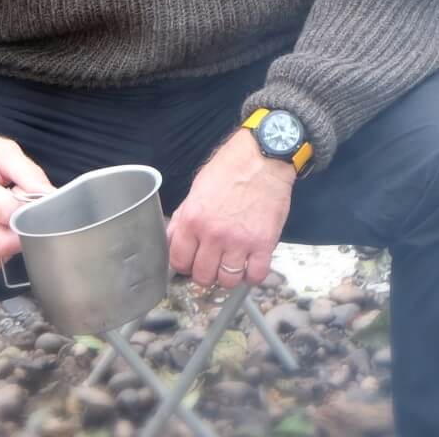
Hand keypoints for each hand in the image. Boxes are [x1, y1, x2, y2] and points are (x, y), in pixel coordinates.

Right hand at [0, 128, 52, 273]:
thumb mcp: (4, 150)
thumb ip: (30, 175)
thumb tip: (52, 198)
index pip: (10, 215)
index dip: (31, 209)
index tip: (37, 198)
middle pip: (2, 244)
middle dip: (23, 231)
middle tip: (25, 210)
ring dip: (9, 246)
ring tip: (10, 219)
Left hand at [167, 129, 294, 289]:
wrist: (263, 157)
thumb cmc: (231, 167)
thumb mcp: (199, 187)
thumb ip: (185, 216)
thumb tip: (174, 239)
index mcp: (194, 219)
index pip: (179, 260)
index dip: (184, 263)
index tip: (192, 260)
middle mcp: (214, 235)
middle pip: (203, 276)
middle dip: (206, 272)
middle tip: (213, 261)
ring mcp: (240, 242)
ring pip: (228, 281)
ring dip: (229, 275)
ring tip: (233, 262)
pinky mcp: (264, 244)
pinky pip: (256, 276)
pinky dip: (253, 274)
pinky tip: (251, 262)